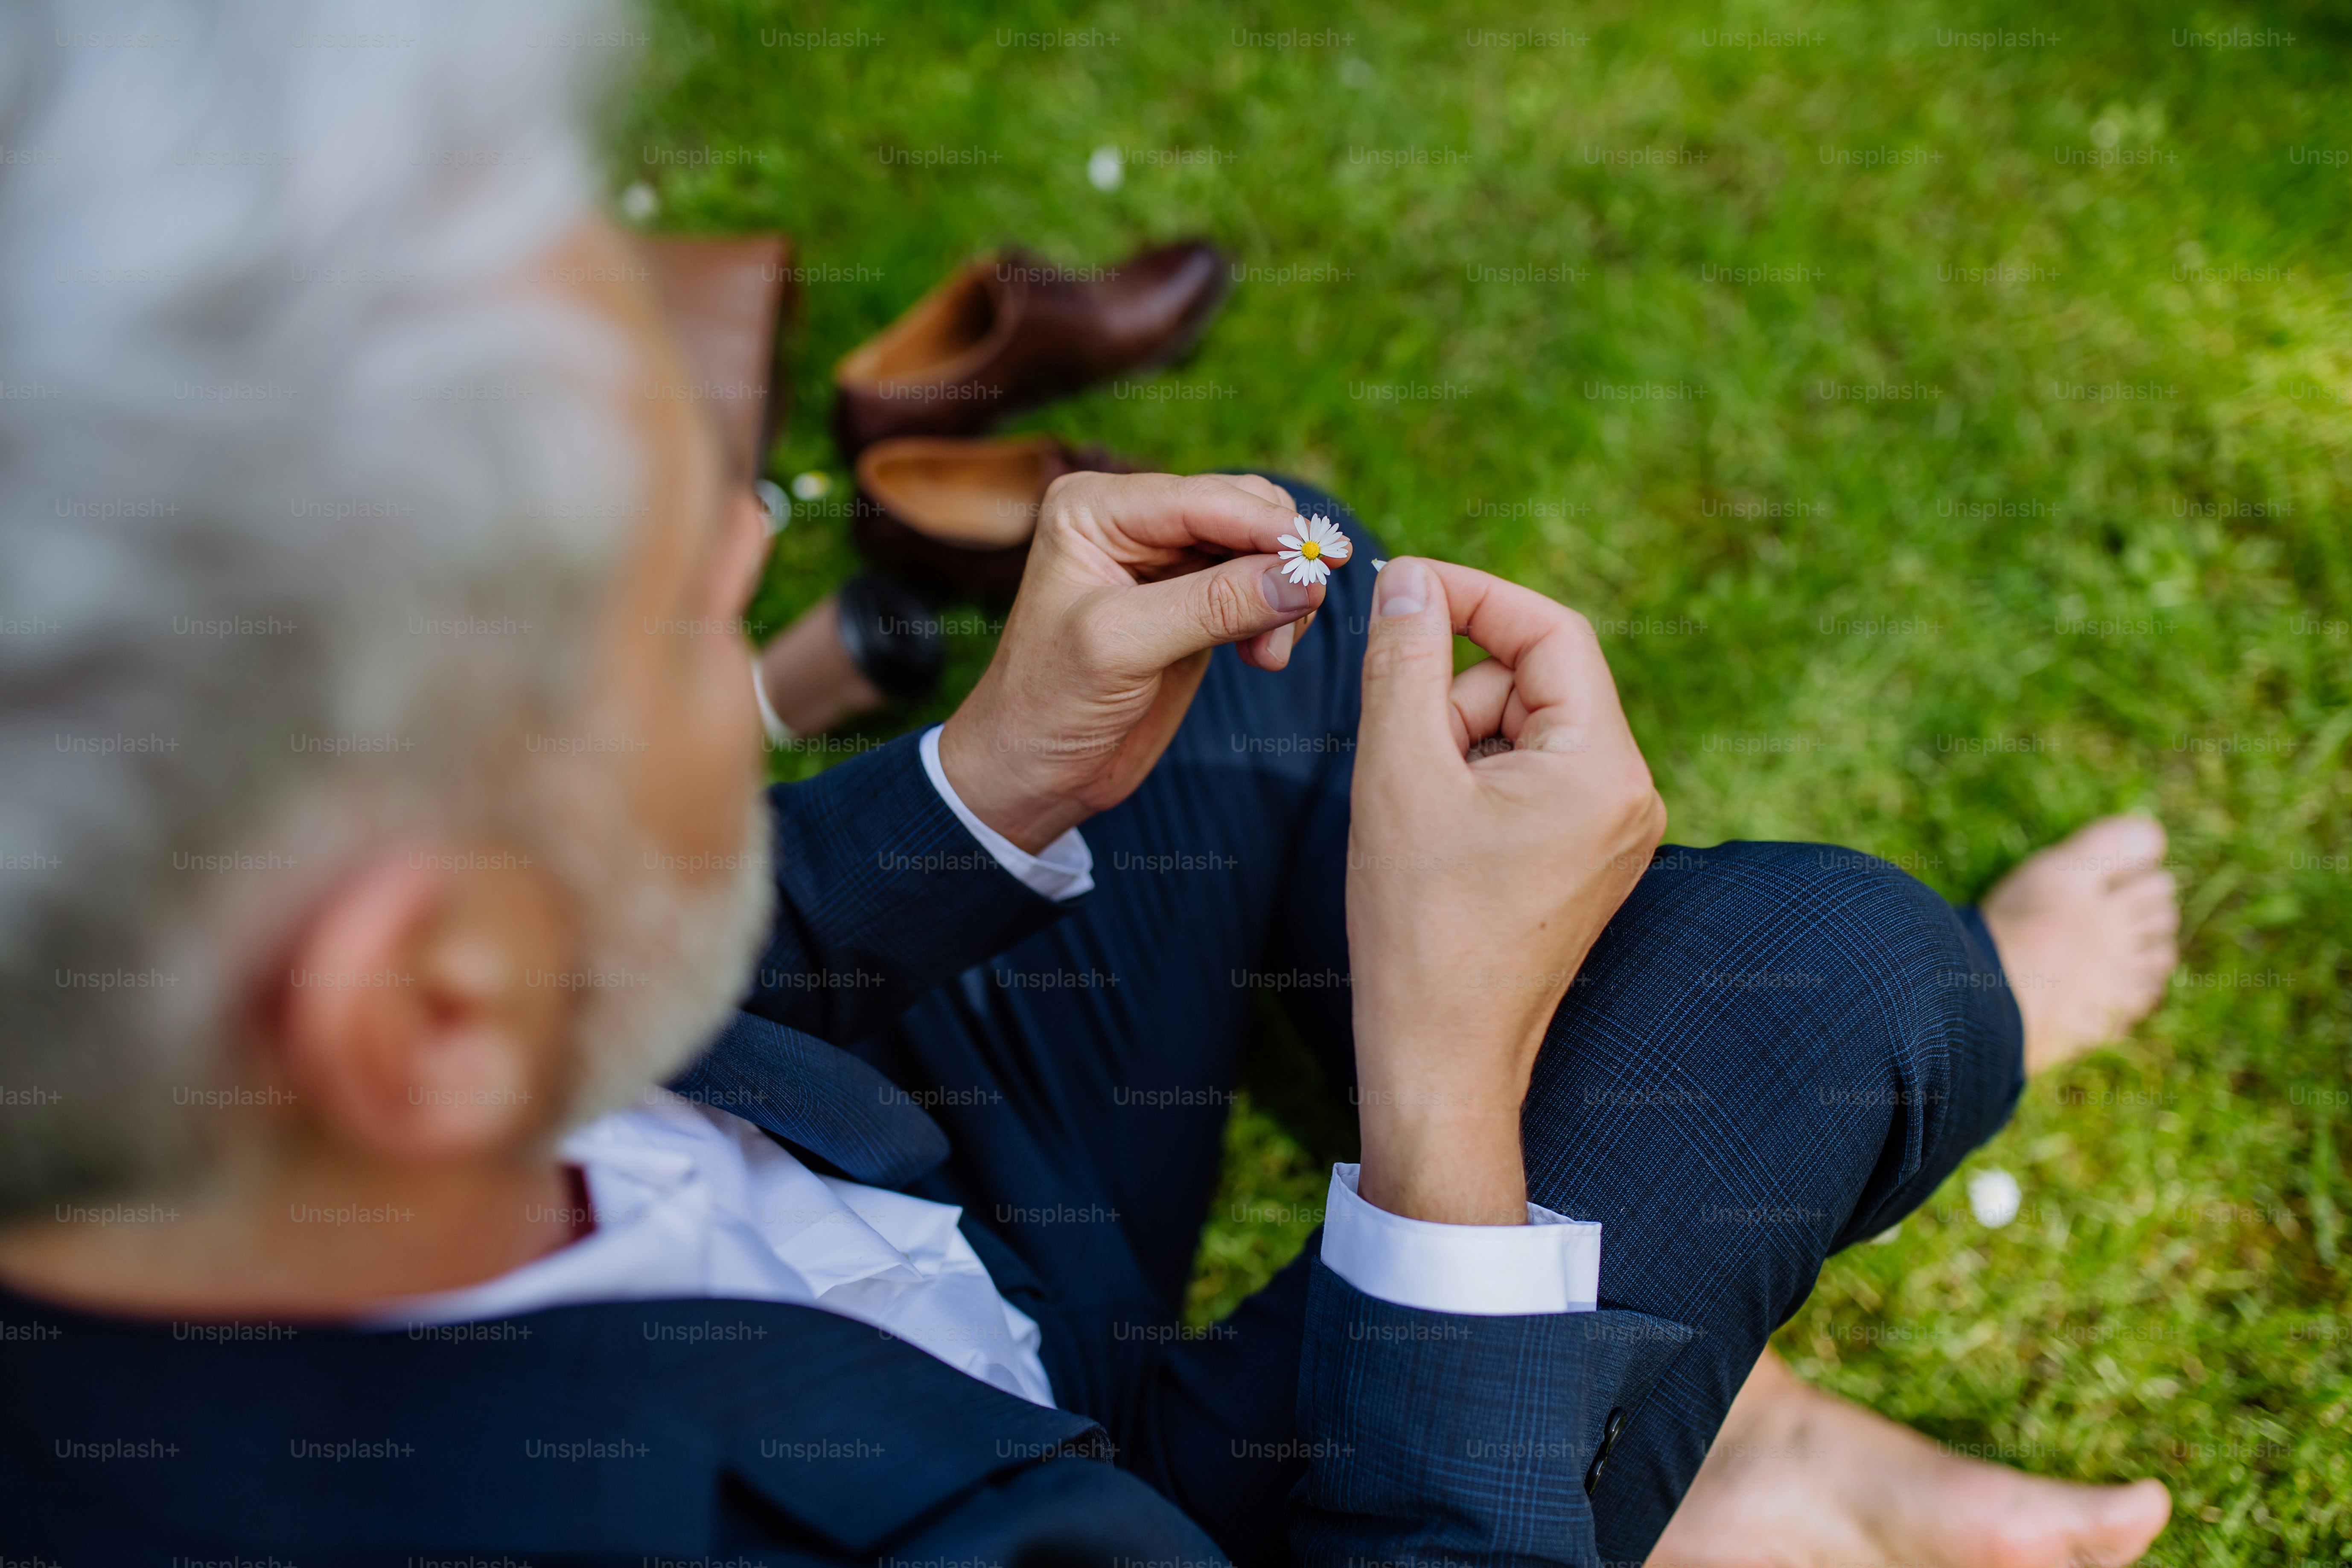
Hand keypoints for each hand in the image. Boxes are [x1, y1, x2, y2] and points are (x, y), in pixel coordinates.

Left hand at [939, 471, 1333, 851]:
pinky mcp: (1191, 604)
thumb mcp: (1121, 648)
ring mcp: (1164, 562)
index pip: (1201, 498)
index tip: (1323, 559)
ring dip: (1281, 593)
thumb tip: (1302, 578)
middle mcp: (1131, 521)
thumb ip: (1212, 606)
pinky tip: (1264, 656)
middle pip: (1240, 510)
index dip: (1266, 526)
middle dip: (1277, 558)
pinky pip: (1257, 587)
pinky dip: (1276, 615)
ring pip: (1257, 548)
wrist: (1031, 771)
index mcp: (1094, 508)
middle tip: (1300, 613)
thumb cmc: (1047, 704)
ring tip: (1270, 653)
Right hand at [1346, 558, 1665, 1224]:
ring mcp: (1614, 834)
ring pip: (1523, 732)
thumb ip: (1404, 662)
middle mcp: (1631, 796)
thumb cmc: (1419, 929)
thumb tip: (1407, 580)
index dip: (1474, 594)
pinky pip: (1528, 781)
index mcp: (1605, 770)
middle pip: (1535, 681)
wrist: (1440, 1061)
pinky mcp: (1585, 861)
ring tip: (1412, 813)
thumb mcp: (1398, 774)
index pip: (1551, 632)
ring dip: (1456, 743)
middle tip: (1395, 751)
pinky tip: (1432, 837)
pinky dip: (1471, 783)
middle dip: (1453, 695)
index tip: (1401, 586)